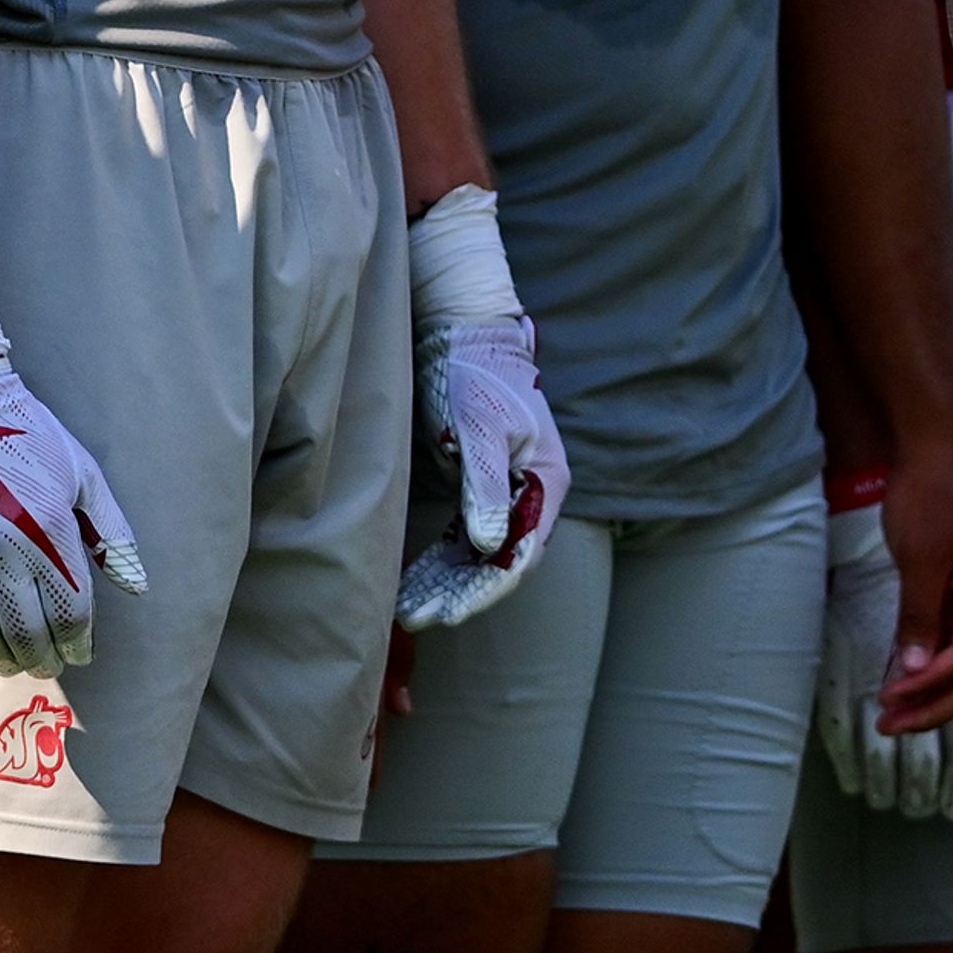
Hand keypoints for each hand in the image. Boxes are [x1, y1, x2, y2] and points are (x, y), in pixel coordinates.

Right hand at [0, 355, 146, 676]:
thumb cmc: (23, 434)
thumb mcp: (81, 472)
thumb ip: (111, 533)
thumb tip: (137, 588)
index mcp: (45, 529)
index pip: (69, 613)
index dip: (79, 643)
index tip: (81, 652)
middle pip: (27, 634)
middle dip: (44, 659)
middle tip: (49, 664)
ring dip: (2, 659)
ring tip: (14, 661)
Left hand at [400, 314, 570, 629]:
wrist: (463, 335)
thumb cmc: (475, 373)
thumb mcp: (480, 425)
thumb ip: (485, 484)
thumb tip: (491, 546)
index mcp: (545, 480)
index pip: (521, 553)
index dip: (484, 588)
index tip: (448, 613)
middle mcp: (532, 494)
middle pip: (500, 562)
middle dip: (460, 595)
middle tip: (415, 617)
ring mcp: (507, 494)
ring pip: (480, 557)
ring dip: (447, 586)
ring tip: (407, 610)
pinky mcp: (480, 490)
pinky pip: (463, 540)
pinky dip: (440, 564)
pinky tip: (413, 582)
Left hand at [872, 437, 952, 738]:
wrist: (933, 442)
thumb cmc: (932, 493)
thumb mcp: (921, 558)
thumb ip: (921, 615)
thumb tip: (914, 671)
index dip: (931, 688)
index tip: (893, 700)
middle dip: (931, 704)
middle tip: (888, 725)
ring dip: (929, 688)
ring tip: (893, 713)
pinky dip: (931, 660)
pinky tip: (906, 675)